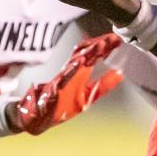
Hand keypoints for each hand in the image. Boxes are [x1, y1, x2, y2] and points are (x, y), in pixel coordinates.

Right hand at [8, 34, 123, 134]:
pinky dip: (70, 70)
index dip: (106, 47)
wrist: (37, 116)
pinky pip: (62, 77)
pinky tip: (78, 63)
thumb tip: (120, 73)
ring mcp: (62, 79)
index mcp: (80, 73)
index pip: (94, 56)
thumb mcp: (88, 96)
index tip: (117, 40)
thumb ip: (103, 85)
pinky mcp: (53, 89)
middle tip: (111, 39)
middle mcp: (71, 72)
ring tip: (99, 45)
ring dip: (86, 53)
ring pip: (74, 61)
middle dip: (98, 45)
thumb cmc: (61, 104)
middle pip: (85, 54)